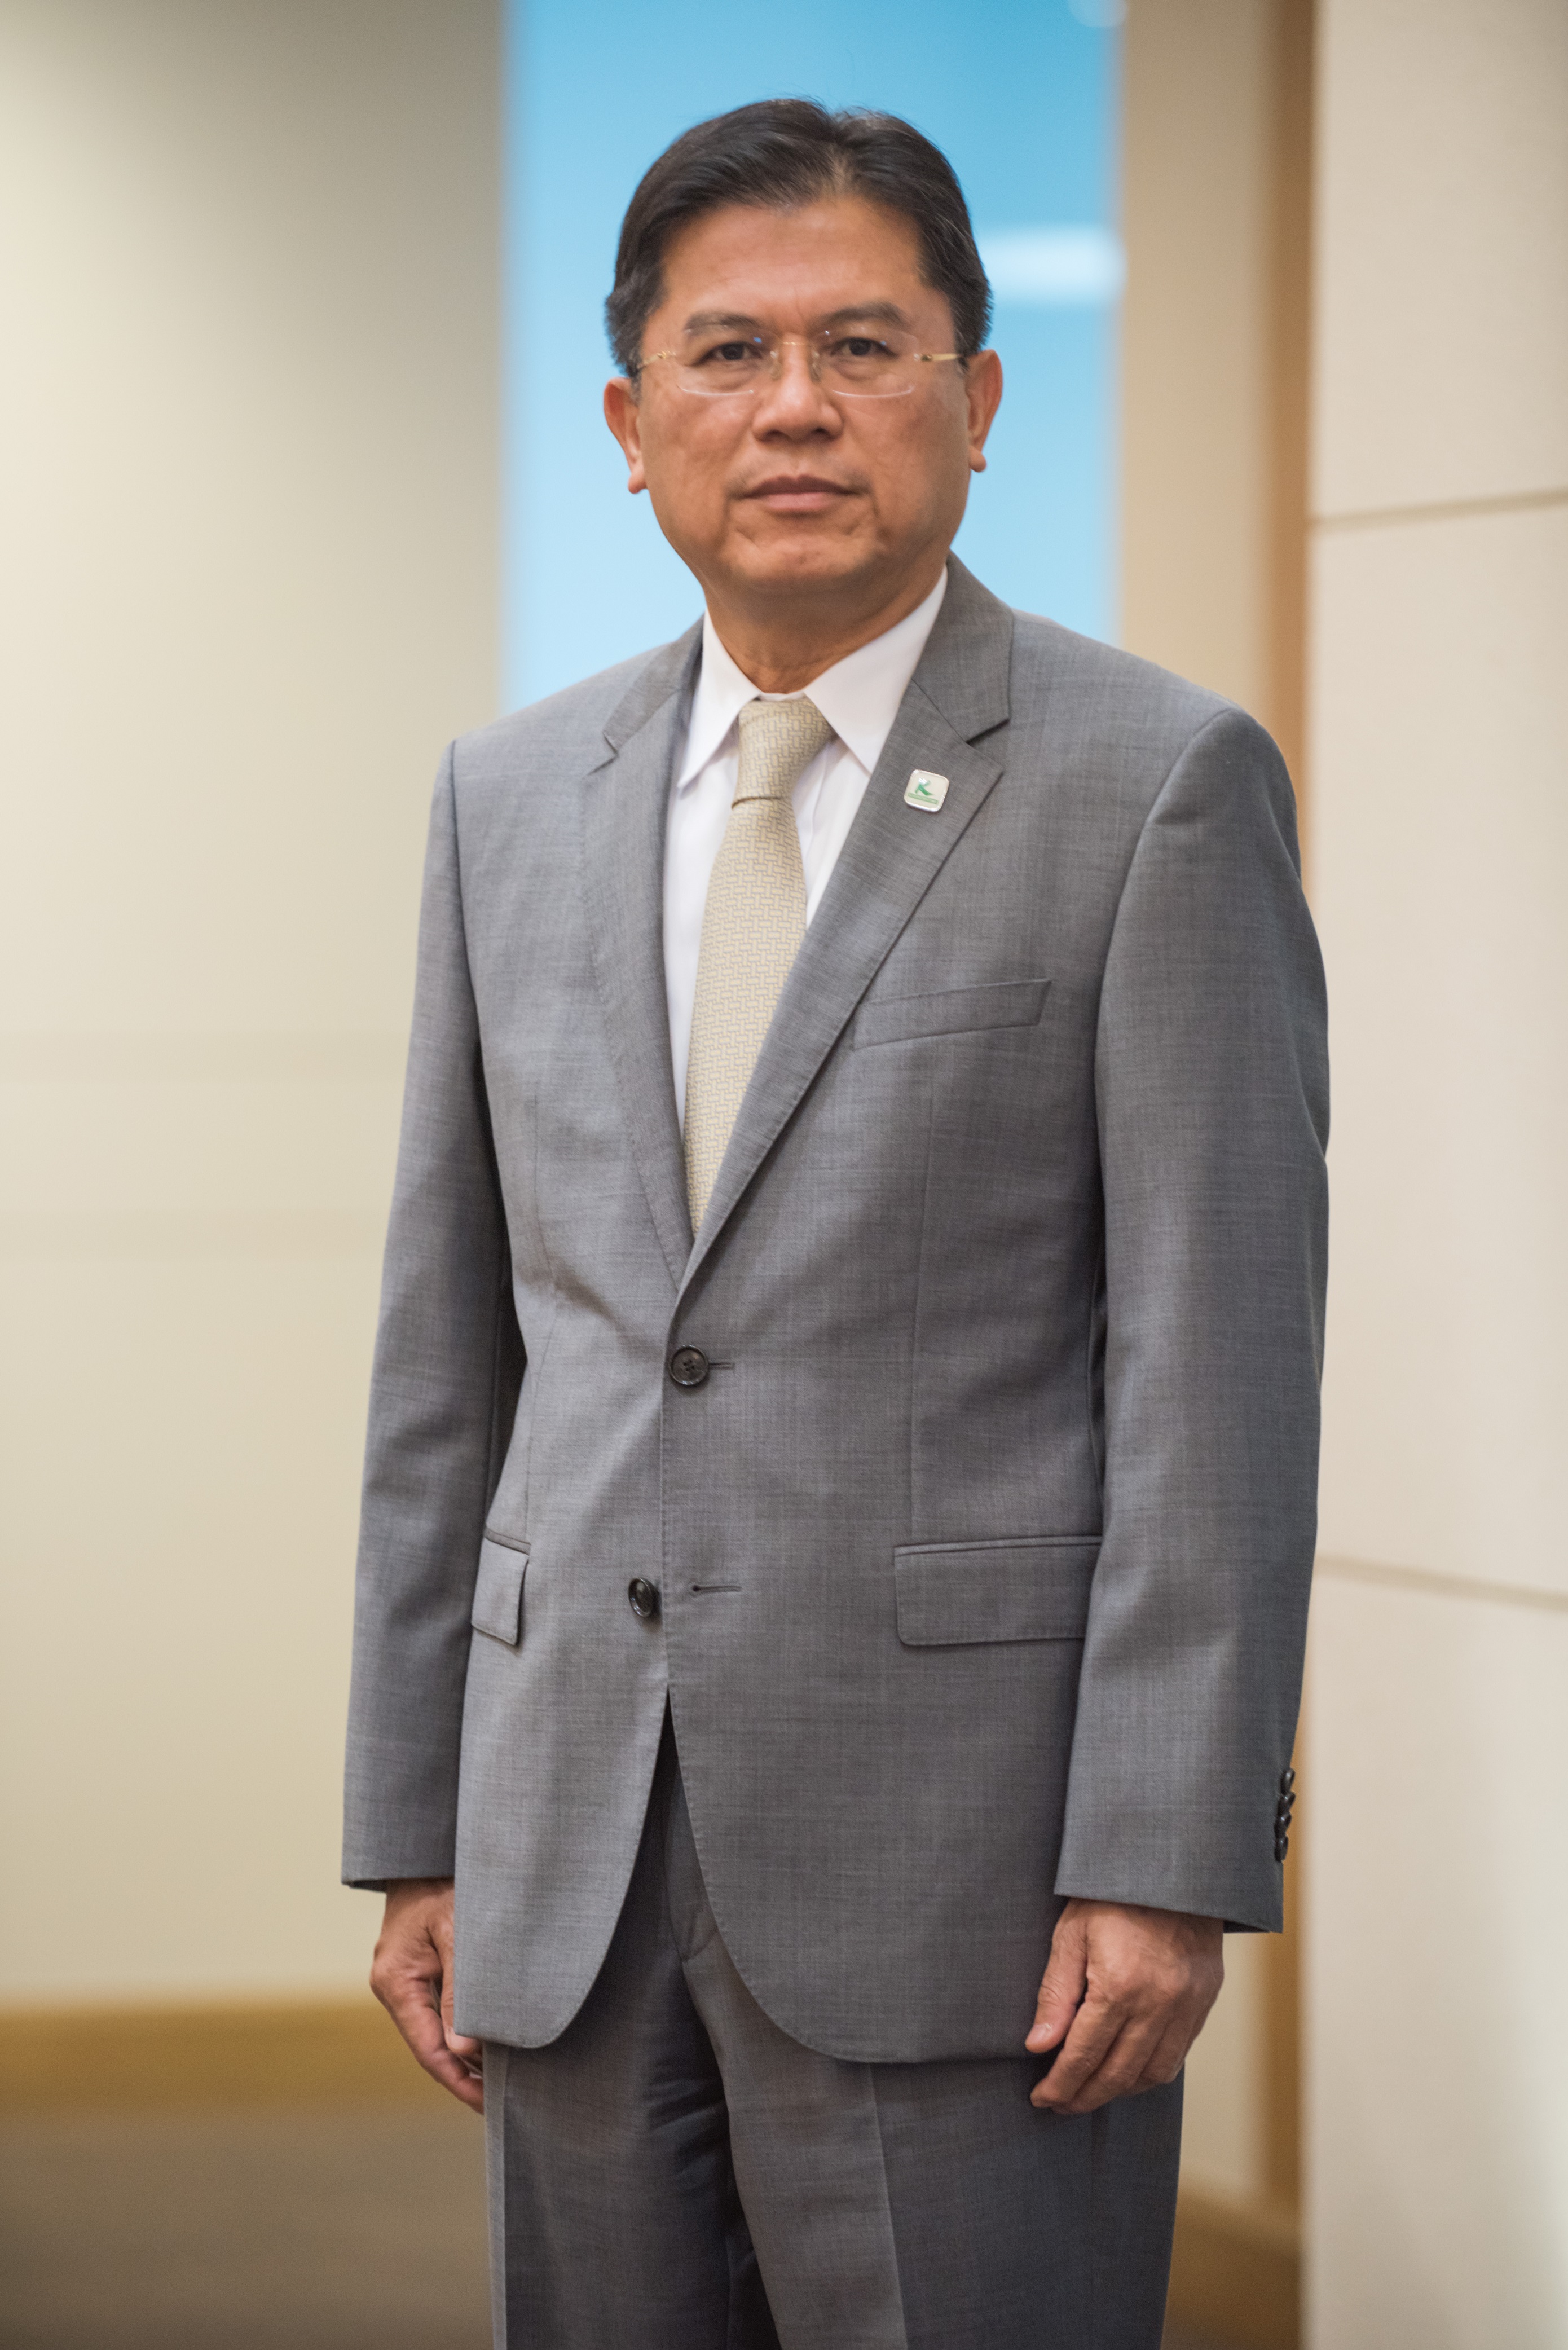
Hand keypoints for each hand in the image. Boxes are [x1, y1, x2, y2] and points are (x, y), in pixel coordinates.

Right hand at [371, 1877, 484, 2112]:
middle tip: (503, 2100)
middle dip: (465, 2073)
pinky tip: (489, 2037)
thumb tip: (464, 2049)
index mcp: (396, 1981)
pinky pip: (439, 2008)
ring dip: (466, 2051)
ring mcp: (404, 1978)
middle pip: (431, 2044)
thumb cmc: (444, 1882)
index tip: (486, 2104)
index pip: (427, 2047)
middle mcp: (394, 1985)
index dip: (457, 2080)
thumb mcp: (457, 1932)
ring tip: (504, 2078)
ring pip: (436, 2028)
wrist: (426, 1849)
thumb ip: (460, 1990)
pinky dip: (463, 2026)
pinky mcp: (418, 1968)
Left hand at [1025, 1898, 1222, 2115]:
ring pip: (1152, 2074)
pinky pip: (1177, 2056)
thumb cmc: (1113, 1895)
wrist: (1173, 1868)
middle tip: (1060, 2103)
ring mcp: (1186, 2006)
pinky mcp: (1204, 2002)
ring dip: (1118, 2091)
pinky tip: (1127, 2071)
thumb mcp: (1071, 1933)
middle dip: (1084, 2097)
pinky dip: (1149, 2073)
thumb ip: (1055, 1993)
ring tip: (1090, 2091)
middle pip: (1117, 2074)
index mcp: (1119, 1985)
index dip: (1059, 2083)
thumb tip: (1038, 2044)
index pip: (1083, 2054)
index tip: (1040, 2097)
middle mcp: (1158, 2003)